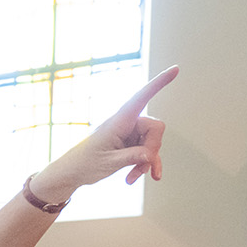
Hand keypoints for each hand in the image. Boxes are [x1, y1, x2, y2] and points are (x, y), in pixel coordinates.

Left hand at [32, 66, 177, 201]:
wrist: (70, 174)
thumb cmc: (83, 165)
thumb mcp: (109, 163)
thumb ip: (132, 157)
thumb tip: (151, 155)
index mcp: (119, 121)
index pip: (142, 97)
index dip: (159, 84)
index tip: (176, 69)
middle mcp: (126, 123)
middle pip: (156, 128)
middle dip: (152, 150)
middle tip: (140, 169)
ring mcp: (129, 133)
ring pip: (152, 143)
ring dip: (146, 162)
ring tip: (133, 177)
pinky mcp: (129, 144)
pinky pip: (146, 151)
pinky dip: (146, 164)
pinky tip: (140, 177)